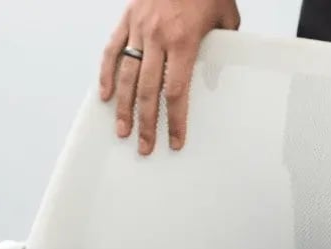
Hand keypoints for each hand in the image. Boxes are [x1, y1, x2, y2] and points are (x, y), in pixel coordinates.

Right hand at [99, 0, 240, 154]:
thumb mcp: (226, 20)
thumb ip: (222, 51)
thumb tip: (216, 79)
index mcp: (184, 42)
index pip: (175, 92)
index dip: (174, 120)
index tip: (174, 141)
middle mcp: (158, 38)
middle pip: (147, 91)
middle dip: (146, 123)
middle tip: (144, 147)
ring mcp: (139, 28)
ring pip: (125, 75)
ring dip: (122, 106)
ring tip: (122, 130)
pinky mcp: (127, 19)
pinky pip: (112, 50)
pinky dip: (105, 74)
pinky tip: (104, 96)